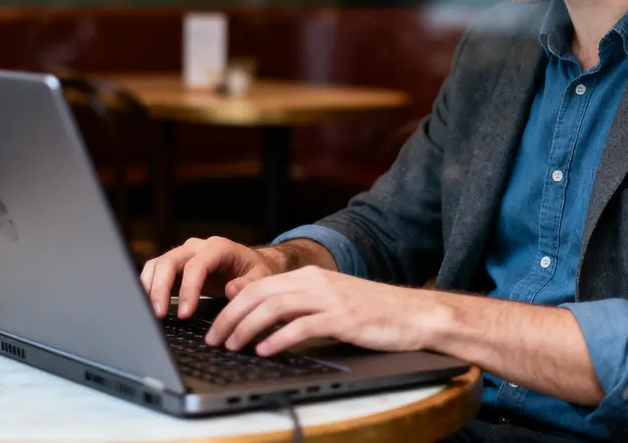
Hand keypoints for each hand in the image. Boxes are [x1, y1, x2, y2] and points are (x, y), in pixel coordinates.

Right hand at [140, 237, 282, 318]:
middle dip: (161, 288)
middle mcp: (198, 247)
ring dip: (150, 287)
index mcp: (219, 247)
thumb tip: (230, 290)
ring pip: (158, 264)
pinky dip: (148, 286)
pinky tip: (147, 304)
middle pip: (170, 261)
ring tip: (149, 312)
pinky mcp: (176, 265)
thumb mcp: (261, 277)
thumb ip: (248, 284)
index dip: (189, 289)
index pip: (197, 265)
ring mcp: (184, 254)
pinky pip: (156, 271)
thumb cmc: (256, 270)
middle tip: (159, 315)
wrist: (251, 264)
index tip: (186, 313)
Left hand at [205, 266, 448, 356]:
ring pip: (274, 307)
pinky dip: (277, 339)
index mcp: (310, 276)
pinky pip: (301, 326)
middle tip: (214, 339)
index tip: (216, 327)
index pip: (259, 286)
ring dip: (246, 328)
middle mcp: (316, 281)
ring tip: (232, 346)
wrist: (413, 314)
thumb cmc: (372, 313)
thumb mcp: (331, 301)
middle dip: (230, 317)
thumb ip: (300, 305)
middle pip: (259, 294)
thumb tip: (264, 322)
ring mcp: (329, 298)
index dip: (232, 307)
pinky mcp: (342, 318)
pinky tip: (264, 351)